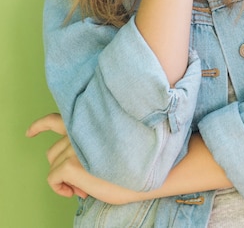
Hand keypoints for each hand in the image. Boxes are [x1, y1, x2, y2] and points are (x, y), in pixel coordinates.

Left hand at [27, 113, 146, 203]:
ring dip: (65, 178)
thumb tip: (77, 159)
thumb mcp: (113, 143)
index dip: (40, 125)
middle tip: (81, 179)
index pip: (57, 119)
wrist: (145, 171)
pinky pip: (53, 178)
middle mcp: (80, 130)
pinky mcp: (72, 165)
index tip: (30, 132)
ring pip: (53, 164)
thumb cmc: (134, 159)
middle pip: (53, 149)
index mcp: (89, 123)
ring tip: (84, 186)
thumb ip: (92, 140)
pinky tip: (75, 192)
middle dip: (63, 166)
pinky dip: (60, 188)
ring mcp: (75, 146)